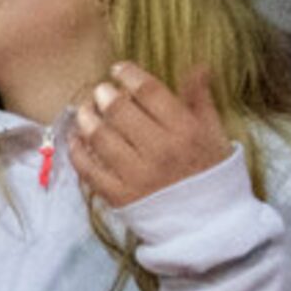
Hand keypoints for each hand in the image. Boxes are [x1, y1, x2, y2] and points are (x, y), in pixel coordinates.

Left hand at [69, 62, 231, 208]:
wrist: (208, 223)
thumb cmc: (210, 173)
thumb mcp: (213, 134)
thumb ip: (199, 100)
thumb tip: (197, 67)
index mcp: (185, 132)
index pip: (150, 92)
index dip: (130, 75)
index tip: (119, 69)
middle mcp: (160, 151)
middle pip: (119, 111)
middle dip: (105, 94)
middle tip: (101, 91)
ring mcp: (137, 174)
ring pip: (99, 136)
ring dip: (86, 117)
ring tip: (85, 110)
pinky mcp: (119, 195)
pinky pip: (88, 168)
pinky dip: (76, 149)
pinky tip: (76, 138)